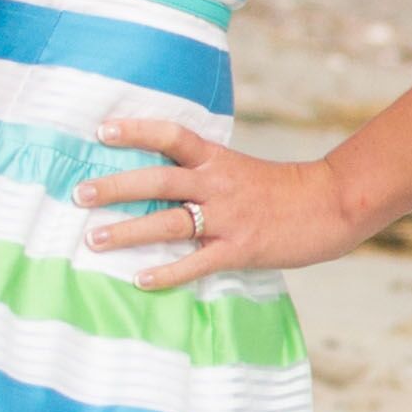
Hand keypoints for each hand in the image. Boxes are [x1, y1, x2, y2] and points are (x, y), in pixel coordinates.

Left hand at [78, 114, 360, 290]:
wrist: (331, 205)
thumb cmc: (283, 190)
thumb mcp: (240, 170)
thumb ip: (205, 173)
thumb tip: (163, 180)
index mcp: (218, 159)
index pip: (171, 136)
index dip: (136, 131)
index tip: (101, 131)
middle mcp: (218, 184)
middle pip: (158, 180)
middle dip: (116, 187)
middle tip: (79, 194)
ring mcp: (228, 217)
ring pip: (168, 222)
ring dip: (127, 231)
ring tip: (93, 239)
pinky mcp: (240, 249)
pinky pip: (195, 262)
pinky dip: (166, 272)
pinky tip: (140, 280)